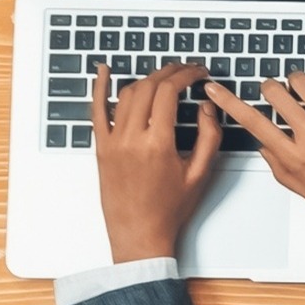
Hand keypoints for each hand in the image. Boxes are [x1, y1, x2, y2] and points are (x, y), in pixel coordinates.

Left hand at [91, 61, 221, 263]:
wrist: (138, 234)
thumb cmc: (170, 208)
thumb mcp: (200, 172)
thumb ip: (209, 134)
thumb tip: (207, 106)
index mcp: (158, 143)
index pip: (170, 92)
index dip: (187, 75)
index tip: (200, 72)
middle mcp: (131, 138)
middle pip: (148, 87)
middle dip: (170, 71)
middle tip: (186, 70)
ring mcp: (111, 142)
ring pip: (126, 95)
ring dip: (147, 79)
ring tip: (164, 76)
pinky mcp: (100, 149)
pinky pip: (96, 112)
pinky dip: (98, 89)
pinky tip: (102, 71)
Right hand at [206, 53, 304, 223]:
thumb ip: (281, 169)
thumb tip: (264, 147)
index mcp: (295, 157)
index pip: (252, 124)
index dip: (230, 103)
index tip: (216, 90)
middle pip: (275, 95)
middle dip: (269, 88)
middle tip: (273, 90)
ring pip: (303, 83)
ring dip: (296, 78)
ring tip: (299, 84)